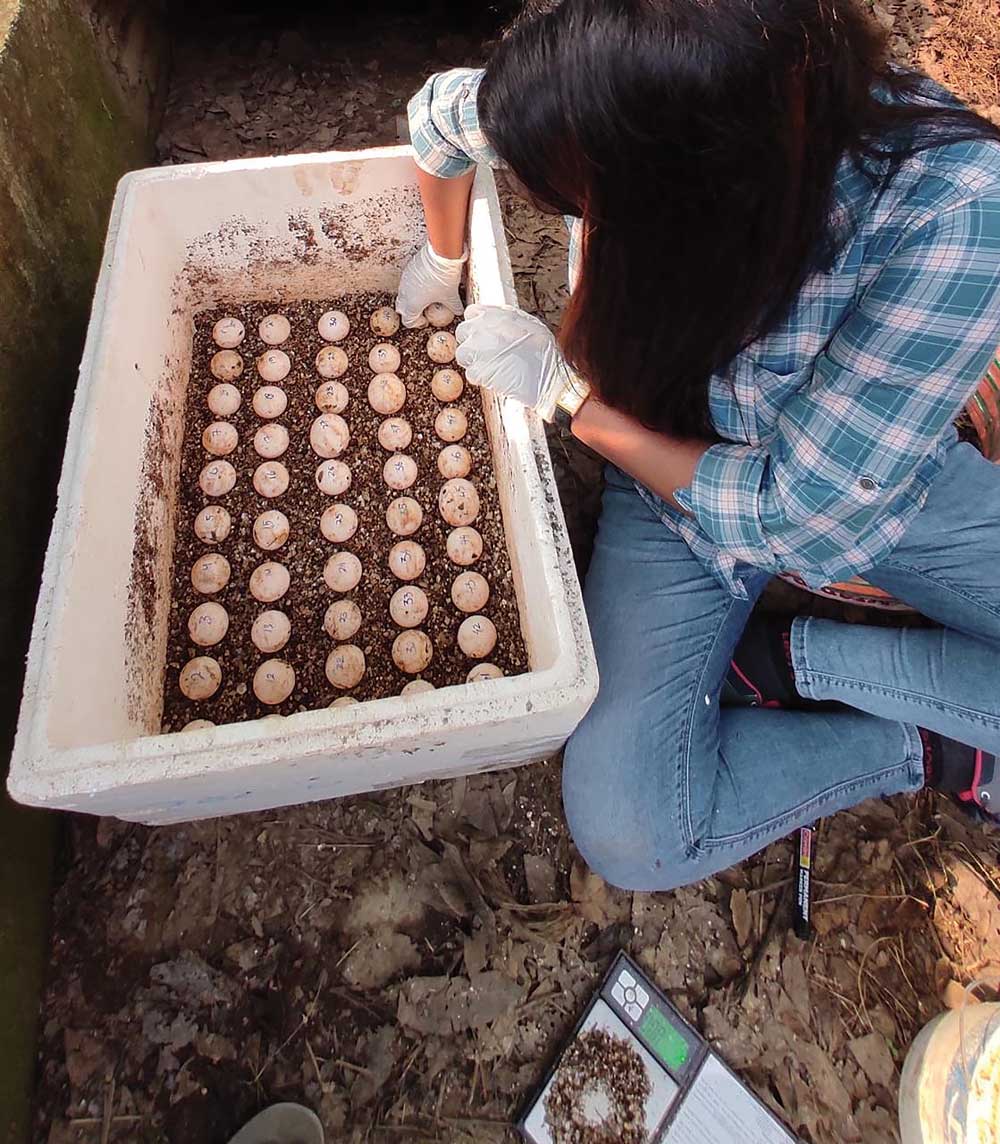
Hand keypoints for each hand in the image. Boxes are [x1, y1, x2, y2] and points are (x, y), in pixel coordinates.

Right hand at [395, 241, 466, 327]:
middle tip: (424, 311)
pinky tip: (426, 284)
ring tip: (426, 297)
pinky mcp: (408, 270)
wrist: (440, 254)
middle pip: (401, 309)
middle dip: (410, 312)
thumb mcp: (451, 296)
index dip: (418, 323)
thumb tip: (459, 312)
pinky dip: (412, 287)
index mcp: (412, 304)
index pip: (408, 321)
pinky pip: (406, 283)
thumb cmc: (444, 278)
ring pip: (403, 295)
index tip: (427, 320)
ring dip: (411, 299)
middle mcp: (405, 294)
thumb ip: (454, 307)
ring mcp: (405, 281)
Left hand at [455, 304, 567, 418]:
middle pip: (462, 333)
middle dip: (472, 342)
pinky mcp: (477, 371)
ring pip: (463, 354)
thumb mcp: (528, 323)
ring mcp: (476, 350)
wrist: (547, 374)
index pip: (471, 313)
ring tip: (492, 366)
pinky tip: (496, 377)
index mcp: (492, 314)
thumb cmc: (543, 350)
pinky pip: (471, 373)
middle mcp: (480, 329)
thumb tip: (498, 319)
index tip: (483, 333)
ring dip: (474, 361)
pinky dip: (481, 378)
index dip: (477, 324)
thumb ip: (507, 319)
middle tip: (487, 352)